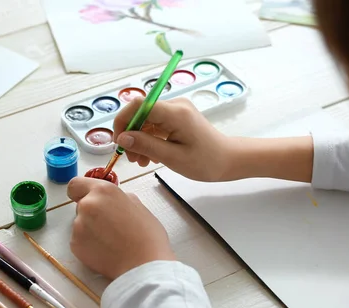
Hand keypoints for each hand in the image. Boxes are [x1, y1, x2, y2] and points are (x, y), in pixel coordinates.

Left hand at [67, 177, 175, 279]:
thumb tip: (112, 201)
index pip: (76, 185)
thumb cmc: (147, 236)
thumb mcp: (138, 206)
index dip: (80, 192)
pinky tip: (105, 251)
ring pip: (80, 224)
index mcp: (103, 191)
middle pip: (81, 206)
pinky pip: (79, 241)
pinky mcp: (75, 245)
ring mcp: (78, 226)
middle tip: (110, 226)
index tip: (86, 198)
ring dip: (90, 230)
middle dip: (92, 214)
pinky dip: (89, 245)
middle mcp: (87, 205)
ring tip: (110, 241)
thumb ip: (120, 198)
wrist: (143, 265)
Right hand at [113, 97, 230, 181]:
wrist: (228, 160)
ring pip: (146, 121)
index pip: (138, 105)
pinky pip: (155, 125)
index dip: (123, 121)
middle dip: (131, 134)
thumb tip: (123, 138)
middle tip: (131, 158)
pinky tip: (150, 156)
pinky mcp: (177, 118)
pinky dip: (149, 140)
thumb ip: (146, 145)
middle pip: (140, 113)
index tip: (119, 142)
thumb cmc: (206, 161)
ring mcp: (176, 111)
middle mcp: (175, 106)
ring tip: (141, 161)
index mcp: (175, 112)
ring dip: (139, 140)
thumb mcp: (173, 158)